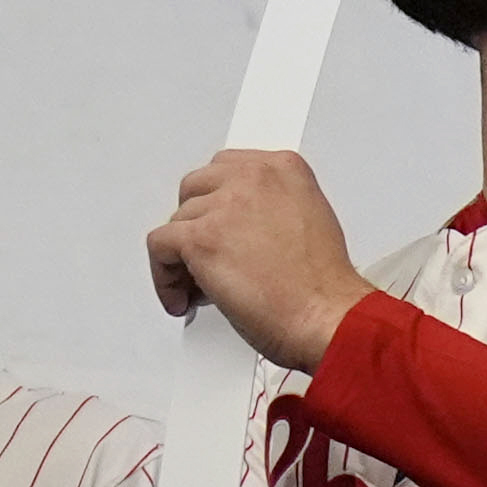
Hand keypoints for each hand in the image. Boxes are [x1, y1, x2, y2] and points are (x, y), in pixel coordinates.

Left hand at [145, 149, 375, 373]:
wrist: (326, 317)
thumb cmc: (324, 286)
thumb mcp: (311, 222)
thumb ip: (273, 210)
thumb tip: (240, 229)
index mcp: (284, 169)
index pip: (227, 169)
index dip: (218, 203)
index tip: (218, 225)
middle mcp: (252, 178)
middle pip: (195, 188)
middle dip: (197, 224)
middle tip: (205, 258)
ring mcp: (224, 206)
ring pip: (177, 222)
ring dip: (183, 257)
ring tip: (199, 288)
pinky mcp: (200, 239)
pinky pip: (159, 248)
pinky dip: (163, 277)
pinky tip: (180, 297)